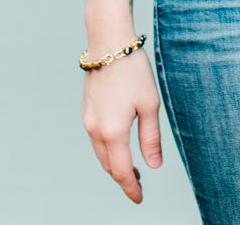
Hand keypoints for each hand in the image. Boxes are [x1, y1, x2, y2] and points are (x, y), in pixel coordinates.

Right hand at [82, 46, 162, 204]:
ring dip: (114, 163)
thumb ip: (150, 138)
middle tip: (138, 183)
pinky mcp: (86, 109)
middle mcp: (95, 130)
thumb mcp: (150, 104)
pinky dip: (106, 148)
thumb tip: (153, 165)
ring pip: (100, 152)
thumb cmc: (133, 70)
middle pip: (108, 165)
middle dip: (122, 177)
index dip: (130, 187)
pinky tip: (118, 144)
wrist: (108, 41)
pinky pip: (95, 138)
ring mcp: (88, 119)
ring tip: (131, 167)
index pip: (121, 171)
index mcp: (113, 132)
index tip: (139, 198)